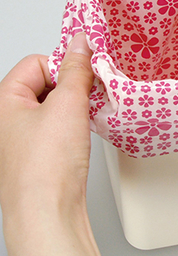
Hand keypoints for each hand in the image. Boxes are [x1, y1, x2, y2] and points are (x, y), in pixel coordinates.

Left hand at [0, 33, 106, 255]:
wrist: (49, 211)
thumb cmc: (45, 165)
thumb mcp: (67, 104)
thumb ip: (76, 69)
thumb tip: (80, 43)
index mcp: (6, 100)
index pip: (37, 62)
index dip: (63, 64)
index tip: (85, 70)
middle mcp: (12, 116)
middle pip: (47, 81)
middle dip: (73, 84)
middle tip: (90, 92)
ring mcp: (28, 134)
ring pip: (57, 103)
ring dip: (77, 103)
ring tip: (89, 112)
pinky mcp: (44, 149)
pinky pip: (62, 122)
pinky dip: (77, 120)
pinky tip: (85, 128)